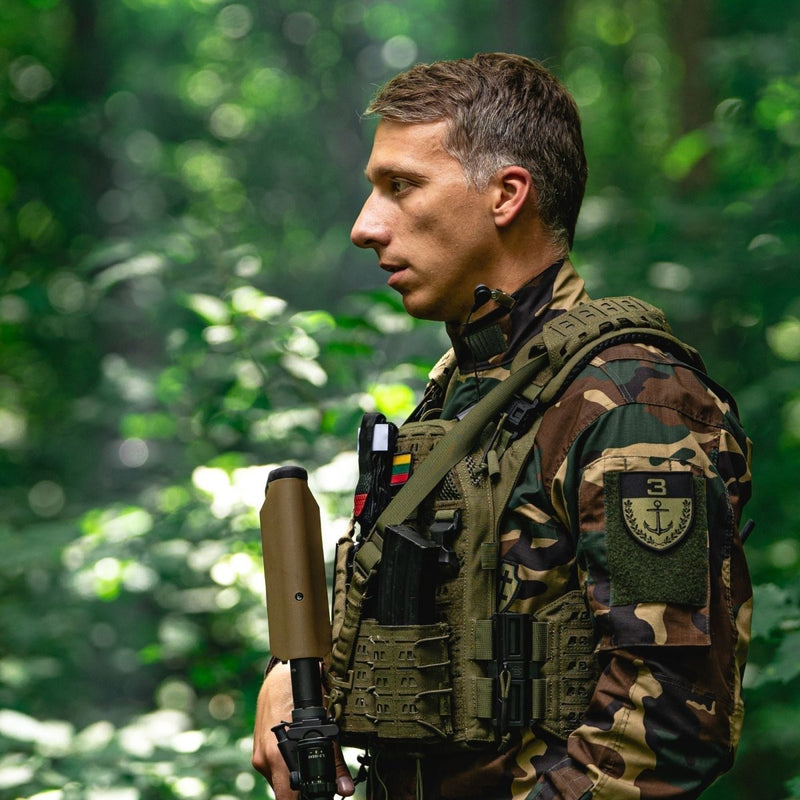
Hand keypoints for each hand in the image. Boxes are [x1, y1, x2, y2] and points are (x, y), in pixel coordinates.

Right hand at [251, 662, 355, 798]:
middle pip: (283, 791)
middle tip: (318, 780)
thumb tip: (345, 789)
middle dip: (300, 790)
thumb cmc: (302, 697)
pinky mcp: (258, 749)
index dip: (302, 799)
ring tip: (308, 760)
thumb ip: (334, 761)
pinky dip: (286, 765)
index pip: (286, 798)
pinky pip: (273, 767)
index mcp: (278, 758)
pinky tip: (297, 752)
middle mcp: (264, 760)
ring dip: (292, 777)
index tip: (317, 795)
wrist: (280, 676)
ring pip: (278, 779)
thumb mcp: (324, 728)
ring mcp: (259, 755)